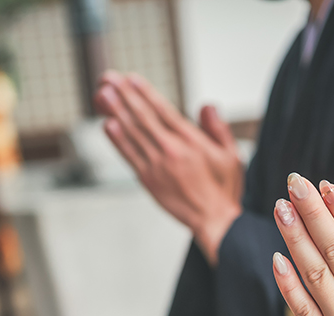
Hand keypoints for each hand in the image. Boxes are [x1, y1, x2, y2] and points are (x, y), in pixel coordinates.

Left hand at [94, 71, 243, 265]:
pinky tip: (107, 124)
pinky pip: (128, 155)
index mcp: (192, 142)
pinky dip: (117, 140)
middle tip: (109, 78)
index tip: (132, 78)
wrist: (213, 220)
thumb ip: (218, 129)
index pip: (164, 111)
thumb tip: (206, 105)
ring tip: (102, 94)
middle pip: (143, 117)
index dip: (146, 93)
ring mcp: (157, 166)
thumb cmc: (224, 188)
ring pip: (132, 134)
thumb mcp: (231, 155)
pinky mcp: (148, 180)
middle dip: (124, 96)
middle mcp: (172, 151)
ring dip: (115, 112)